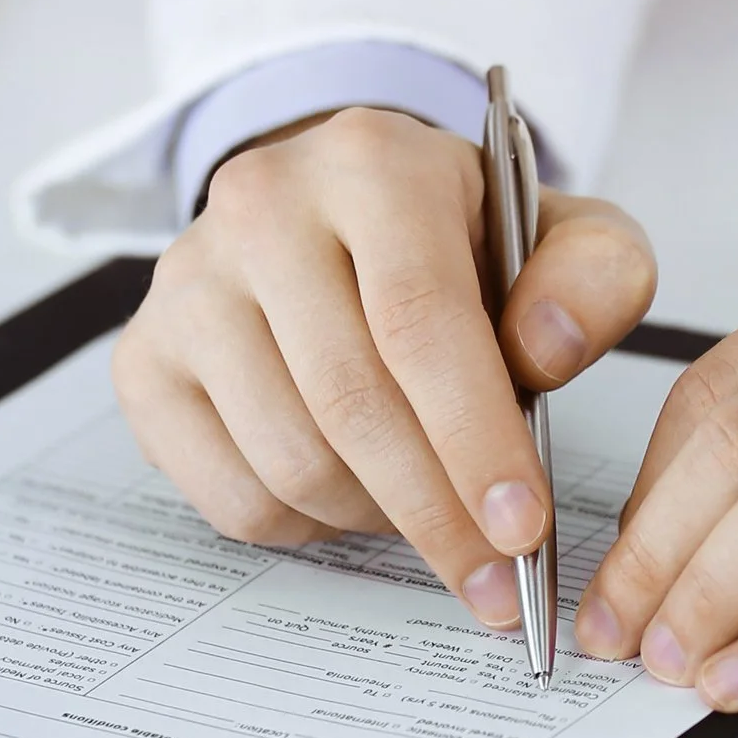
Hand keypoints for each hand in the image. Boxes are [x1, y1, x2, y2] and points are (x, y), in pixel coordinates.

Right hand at [115, 107, 654, 624]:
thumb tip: (545, 348)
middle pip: (351, 402)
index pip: (419, 321)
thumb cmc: (459, 242)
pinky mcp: (144, 360)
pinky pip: (230, 495)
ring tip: (425, 504)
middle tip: (494, 574)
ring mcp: (187, 285)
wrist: (339, 218)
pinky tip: (350, 491)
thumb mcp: (558, 234)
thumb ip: (594, 278)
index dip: (474, 438)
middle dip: (437, 511)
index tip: (522, 527)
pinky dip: (306, 524)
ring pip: (290, 460)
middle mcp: (259, 207)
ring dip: (375, 516)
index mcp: (372, 163)